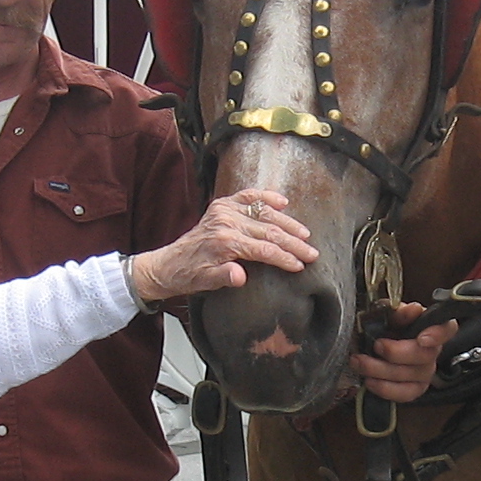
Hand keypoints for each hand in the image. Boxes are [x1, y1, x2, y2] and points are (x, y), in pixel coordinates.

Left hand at [128, 189, 314, 303]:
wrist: (168, 264)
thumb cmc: (189, 276)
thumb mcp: (205, 282)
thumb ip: (223, 277)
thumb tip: (241, 276)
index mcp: (225, 241)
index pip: (264, 248)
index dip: (285, 258)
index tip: (301, 266)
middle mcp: (226, 221)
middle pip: (269, 230)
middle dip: (293, 243)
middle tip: (312, 253)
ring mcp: (224, 210)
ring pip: (264, 213)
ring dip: (287, 223)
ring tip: (305, 235)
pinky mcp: (222, 205)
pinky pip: (248, 197)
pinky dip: (266, 197)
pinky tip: (282, 201)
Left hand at [352, 303, 455, 402]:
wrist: (369, 347)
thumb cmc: (382, 328)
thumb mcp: (386, 313)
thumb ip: (398, 310)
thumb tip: (413, 310)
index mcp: (430, 327)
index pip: (447, 329)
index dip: (438, 335)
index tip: (422, 339)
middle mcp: (432, 351)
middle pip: (425, 356)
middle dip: (396, 352)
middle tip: (376, 345)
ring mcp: (424, 372)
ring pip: (409, 376)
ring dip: (380, 369)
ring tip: (360, 361)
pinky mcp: (414, 390)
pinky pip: (404, 393)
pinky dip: (384, 388)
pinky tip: (370, 380)